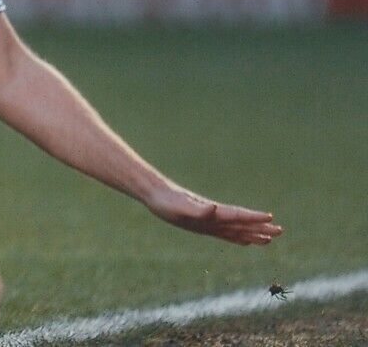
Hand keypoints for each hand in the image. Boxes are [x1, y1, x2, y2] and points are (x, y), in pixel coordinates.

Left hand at [144, 183, 280, 244]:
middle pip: (242, 223)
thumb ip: (197, 209)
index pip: (236, 215)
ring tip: (270, 238)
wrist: (155, 194)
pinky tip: (245, 241)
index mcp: (212, 212)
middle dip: (260, 228)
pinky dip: (237, 237)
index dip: (252, 217)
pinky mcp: (203, 225)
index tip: (270, 217)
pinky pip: (225, 233)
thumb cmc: (166, 202)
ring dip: (253, 233)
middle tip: (281, 232)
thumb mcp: (180, 207)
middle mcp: (214, 216)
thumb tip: (213, 208)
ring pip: (236, 229)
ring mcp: (210, 221)